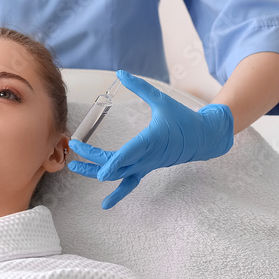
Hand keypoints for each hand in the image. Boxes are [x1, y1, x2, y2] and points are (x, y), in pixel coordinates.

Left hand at [67, 69, 233, 208]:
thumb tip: (121, 73)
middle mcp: (147, 157)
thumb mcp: (161, 99)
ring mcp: (146, 165)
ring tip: (75, 168)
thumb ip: (140, 87)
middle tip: (74, 151)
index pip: (128, 154)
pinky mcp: (146, 168)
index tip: (98, 169)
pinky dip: (117, 193)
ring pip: (118, 175)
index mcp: (151, 140)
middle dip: (93, 160)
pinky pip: (129, 183)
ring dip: (96, 173)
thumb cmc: (183, 117)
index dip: (112, 162)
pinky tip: (105, 204)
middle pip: (116, 164)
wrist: (204, 138)